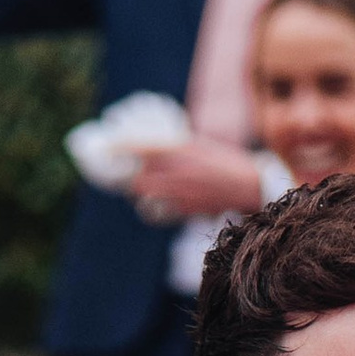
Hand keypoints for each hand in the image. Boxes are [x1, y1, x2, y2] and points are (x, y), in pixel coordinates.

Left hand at [129, 140, 268, 223]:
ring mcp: (179, 193)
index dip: (118, 148)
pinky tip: (155, 203)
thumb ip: (177, 146)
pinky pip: (158, 211)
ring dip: (140, 192)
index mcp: (179, 149)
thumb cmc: (224, 161)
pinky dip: (152, 207)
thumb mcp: (200, 145)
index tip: (107, 147)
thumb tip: (155, 147)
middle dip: (130, 177)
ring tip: (142, 189)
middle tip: (128, 174)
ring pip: (144, 196)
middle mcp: (176, 170)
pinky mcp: (184, 210)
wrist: (247, 185)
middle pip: (137, 178)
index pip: (139, 147)